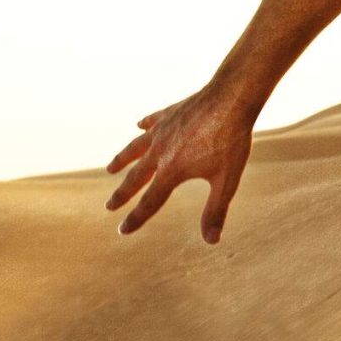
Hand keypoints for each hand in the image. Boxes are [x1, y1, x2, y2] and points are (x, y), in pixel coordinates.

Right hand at [105, 82, 257, 242]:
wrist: (231, 98)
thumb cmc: (231, 140)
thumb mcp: (227, 180)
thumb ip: (216, 210)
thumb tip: (211, 241)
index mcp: (172, 170)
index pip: (150, 201)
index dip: (136, 218)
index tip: (122, 230)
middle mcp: (160, 151)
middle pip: (135, 177)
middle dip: (122, 194)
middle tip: (109, 205)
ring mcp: (162, 130)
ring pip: (135, 148)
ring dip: (122, 160)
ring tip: (110, 168)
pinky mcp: (169, 113)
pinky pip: (151, 121)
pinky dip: (143, 126)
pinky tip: (139, 126)